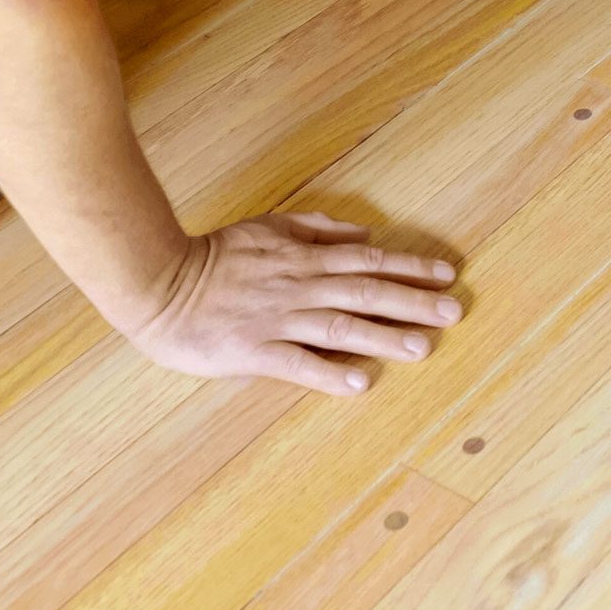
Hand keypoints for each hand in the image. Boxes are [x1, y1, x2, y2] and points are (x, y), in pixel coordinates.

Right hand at [121, 212, 461, 395]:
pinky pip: (296, 362)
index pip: (370, 261)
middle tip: (453, 311)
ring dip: (383, 336)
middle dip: (413, 301)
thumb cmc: (215, 255)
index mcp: (306, 258)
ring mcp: (277, 319)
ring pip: (340, 326)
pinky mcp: (252, 350)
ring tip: (422, 348)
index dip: (411, 267)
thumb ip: (318, 229)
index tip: (448, 274)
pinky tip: (360, 382)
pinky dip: (329, 371)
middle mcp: (300, 286)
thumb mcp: (270, 227)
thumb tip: (365, 233)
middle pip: (366, 291)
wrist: (157, 281)